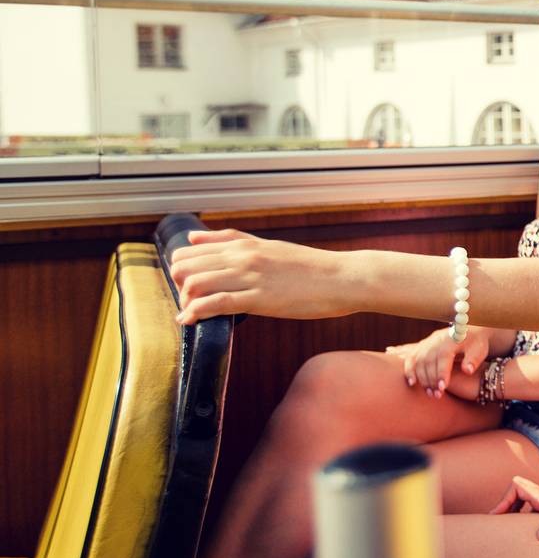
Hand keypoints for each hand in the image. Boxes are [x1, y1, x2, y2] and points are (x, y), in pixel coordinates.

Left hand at [171, 229, 350, 323]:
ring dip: (186, 302)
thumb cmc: (309, 267)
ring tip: (194, 313)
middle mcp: (241, 257)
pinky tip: (190, 321)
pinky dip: (196, 313)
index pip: (189, 251)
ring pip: (195, 284)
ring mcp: (250, 277)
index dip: (182, 271)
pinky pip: (216, 303)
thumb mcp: (268, 246)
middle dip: (178, 287)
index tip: (191, 286)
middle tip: (192, 301)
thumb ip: (230, 240)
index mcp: (243, 245)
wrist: (342, 278)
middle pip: (185, 267)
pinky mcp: (259, 299)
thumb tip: (193, 236)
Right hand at [386, 325, 489, 398]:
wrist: (469, 331)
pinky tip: (412, 383)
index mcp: (451, 339)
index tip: (442, 387)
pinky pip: (411, 358)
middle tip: (437, 395)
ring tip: (429, 393)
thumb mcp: (480, 349)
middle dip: (431, 380)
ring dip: (421, 378)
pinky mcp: (422, 346)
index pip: (443, 357)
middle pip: (428, 360)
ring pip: (418, 360)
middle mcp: (436, 340)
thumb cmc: (476, 343)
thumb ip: (474, 359)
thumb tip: (467, 370)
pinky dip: (409, 370)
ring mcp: (427, 342)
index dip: (442, 372)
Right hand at [490, 477, 538, 538]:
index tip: (497, 516)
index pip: (517, 487)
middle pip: (518, 494)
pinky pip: (537, 515)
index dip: (505, 499)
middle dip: (506, 506)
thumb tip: (538, 536)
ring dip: (516, 514)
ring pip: (527, 505)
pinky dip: (528, 521)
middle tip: (498, 524)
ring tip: (509, 531)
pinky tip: (532, 536)